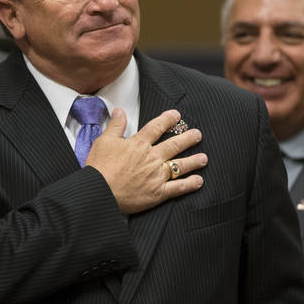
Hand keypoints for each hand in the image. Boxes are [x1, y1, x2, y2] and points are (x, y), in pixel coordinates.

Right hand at [86, 108, 206, 214]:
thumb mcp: (103, 141)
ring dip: (194, 161)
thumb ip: (115, 126)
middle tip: (198, 134)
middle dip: (188, 138)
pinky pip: (178, 188)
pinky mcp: (158, 193)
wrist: (99, 192)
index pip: (157, 127)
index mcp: (139, 144)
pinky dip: (190, 184)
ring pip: (180, 165)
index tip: (177, 115)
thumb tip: (119, 111)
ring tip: (204, 158)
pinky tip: (199, 181)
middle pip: (174, 145)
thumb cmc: (99, 168)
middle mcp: (152, 158)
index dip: (168, 119)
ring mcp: (157, 176)